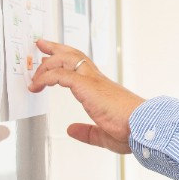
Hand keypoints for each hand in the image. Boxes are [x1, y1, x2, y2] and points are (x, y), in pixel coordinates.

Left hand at [27, 39, 143, 153]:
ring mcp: (93, 81)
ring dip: (48, 61)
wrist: (144, 127)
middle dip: (55, 49)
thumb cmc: (131, 131)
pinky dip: (47, 77)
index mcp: (102, 89)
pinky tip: (38, 84)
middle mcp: (97, 80)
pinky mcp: (87, 86)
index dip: (66, 61)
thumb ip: (87, 132)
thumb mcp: (103, 135)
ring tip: (34, 67)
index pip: (82, 67)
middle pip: (73, 55)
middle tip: (41, 44)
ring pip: (67, 59)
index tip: (52, 58)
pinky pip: (61, 75)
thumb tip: (71, 129)